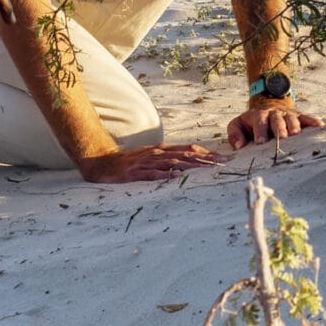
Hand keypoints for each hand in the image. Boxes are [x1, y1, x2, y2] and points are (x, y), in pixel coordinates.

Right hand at [77, 143, 223, 183]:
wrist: (102, 162)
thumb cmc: (130, 161)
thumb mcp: (151, 157)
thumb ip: (168, 160)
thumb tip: (189, 164)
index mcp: (163, 150)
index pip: (189, 149)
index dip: (206, 153)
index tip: (223, 158)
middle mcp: (157, 153)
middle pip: (186, 155)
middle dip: (206, 159)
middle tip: (223, 163)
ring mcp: (147, 162)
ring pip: (173, 162)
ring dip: (191, 165)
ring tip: (207, 168)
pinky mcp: (135, 173)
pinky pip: (152, 174)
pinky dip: (164, 175)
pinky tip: (174, 176)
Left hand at [227, 102, 322, 149]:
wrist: (266, 109)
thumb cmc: (251, 124)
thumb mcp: (238, 125)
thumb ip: (234, 134)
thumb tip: (239, 146)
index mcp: (258, 116)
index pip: (259, 121)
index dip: (260, 130)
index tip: (260, 142)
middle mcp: (273, 113)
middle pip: (276, 119)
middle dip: (279, 128)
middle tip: (281, 137)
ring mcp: (287, 114)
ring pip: (291, 118)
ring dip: (294, 125)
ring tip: (296, 134)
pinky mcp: (298, 117)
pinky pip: (306, 118)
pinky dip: (312, 121)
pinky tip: (319, 126)